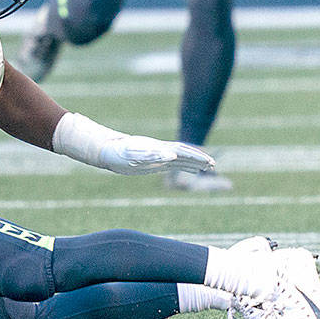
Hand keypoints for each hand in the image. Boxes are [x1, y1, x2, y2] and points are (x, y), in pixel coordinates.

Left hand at [98, 135, 214, 175]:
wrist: (106, 150)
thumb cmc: (118, 154)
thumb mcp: (134, 156)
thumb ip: (153, 155)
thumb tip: (173, 155)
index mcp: (158, 148)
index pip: (182, 152)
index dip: (196, 156)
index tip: (209, 162)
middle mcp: (160, 150)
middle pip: (184, 153)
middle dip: (199, 158)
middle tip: (213, 165)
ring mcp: (157, 155)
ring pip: (180, 158)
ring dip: (194, 163)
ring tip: (207, 167)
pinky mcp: (152, 162)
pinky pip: (172, 164)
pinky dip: (184, 166)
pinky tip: (190, 170)